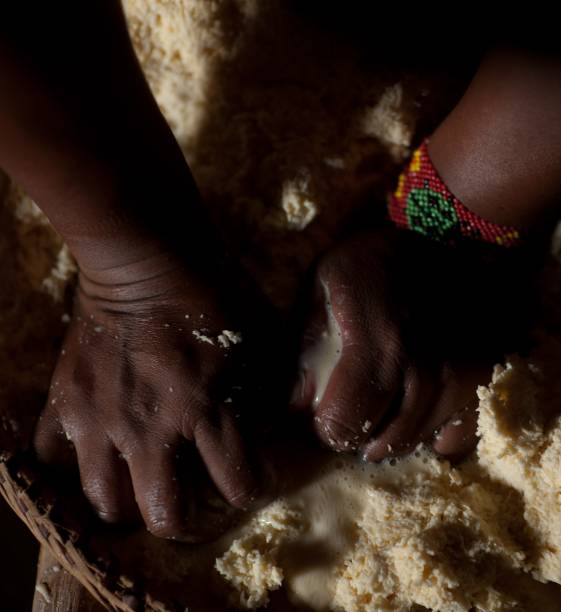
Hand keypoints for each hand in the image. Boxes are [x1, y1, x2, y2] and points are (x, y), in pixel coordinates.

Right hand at [34, 252, 263, 538]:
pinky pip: (54, 457)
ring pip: (107, 502)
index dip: (253, 488)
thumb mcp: (264, 338)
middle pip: (165, 517)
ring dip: (129, 503)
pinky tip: (96, 454)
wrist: (146, 257)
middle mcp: (153, 428)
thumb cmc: (215, 292)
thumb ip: (276, 386)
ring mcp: (102, 420)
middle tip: (193, 508)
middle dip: (186, 522)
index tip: (254, 478)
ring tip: (143, 489)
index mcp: (209, 410)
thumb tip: (286, 420)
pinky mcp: (65, 403)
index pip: (239, 485)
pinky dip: (72, 464)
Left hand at [291, 228, 534, 461]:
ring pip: (420, 442)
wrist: (459, 236)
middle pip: (384, 441)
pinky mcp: (488, 382)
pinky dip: (437, 435)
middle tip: (356, 412)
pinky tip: (423, 413)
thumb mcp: (327, 284)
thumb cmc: (381, 261)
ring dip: (396, 435)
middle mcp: (424, 368)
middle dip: (362, 435)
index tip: (326, 414)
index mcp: (378, 342)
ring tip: (386, 410)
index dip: (328, 428)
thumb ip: (308, 345)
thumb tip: (297, 406)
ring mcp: (462, 378)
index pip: (344, 423)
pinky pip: (459, 436)